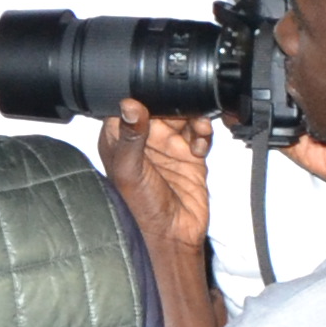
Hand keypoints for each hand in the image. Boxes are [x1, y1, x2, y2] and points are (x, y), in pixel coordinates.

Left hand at [98, 104, 216, 260]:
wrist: (172, 234)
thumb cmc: (141, 207)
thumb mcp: (130, 169)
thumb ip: (130, 136)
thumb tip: (129, 104)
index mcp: (121, 139)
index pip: (128, 105)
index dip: (142, 96)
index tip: (154, 92)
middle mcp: (144, 140)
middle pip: (161, 106)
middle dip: (175, 103)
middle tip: (183, 109)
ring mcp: (169, 147)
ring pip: (183, 116)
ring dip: (194, 116)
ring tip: (199, 126)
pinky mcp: (191, 155)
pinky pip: (201, 134)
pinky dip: (205, 134)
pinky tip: (200, 145)